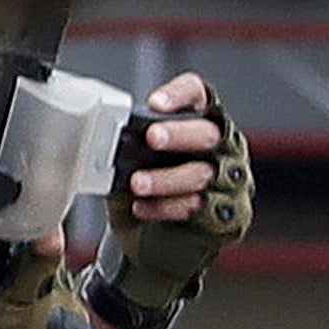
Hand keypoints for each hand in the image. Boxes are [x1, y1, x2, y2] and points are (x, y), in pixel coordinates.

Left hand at [94, 71, 247, 328]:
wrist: (154, 234)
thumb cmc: (147, 183)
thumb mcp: (135, 155)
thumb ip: (130, 141)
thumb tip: (101, 137)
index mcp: (199, 119)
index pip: (197, 93)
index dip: (180, 95)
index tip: (156, 104)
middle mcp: (221, 147)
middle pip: (208, 133)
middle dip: (179, 135)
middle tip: (152, 138)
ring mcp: (227, 180)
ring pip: (202, 174)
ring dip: (167, 178)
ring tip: (138, 183)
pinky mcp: (225, 213)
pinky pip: (198, 207)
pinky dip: (167, 208)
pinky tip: (142, 207)